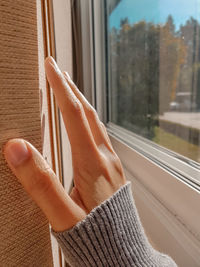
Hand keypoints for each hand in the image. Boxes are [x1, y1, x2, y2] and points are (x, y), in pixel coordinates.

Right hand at [3, 57, 125, 231]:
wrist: (123, 252)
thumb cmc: (94, 236)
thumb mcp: (62, 215)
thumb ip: (40, 183)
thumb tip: (17, 147)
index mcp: (92, 164)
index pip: (75, 116)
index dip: (62, 90)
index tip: (51, 67)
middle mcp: (105, 157)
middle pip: (88, 114)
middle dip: (71, 88)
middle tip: (56, 69)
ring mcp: (111, 162)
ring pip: (95, 123)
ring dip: (80, 102)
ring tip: (67, 88)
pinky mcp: (112, 169)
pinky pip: (99, 135)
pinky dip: (87, 119)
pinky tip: (81, 121)